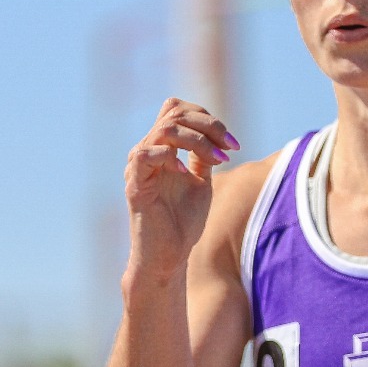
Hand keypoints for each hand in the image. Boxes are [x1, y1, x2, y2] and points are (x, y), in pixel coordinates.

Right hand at [124, 98, 238, 282]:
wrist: (169, 256)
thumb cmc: (183, 222)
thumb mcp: (201, 183)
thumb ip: (203, 158)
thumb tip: (217, 137)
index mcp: (163, 149)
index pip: (178, 110)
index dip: (207, 118)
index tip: (232, 144)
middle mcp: (148, 152)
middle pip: (174, 113)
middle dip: (208, 126)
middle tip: (230, 148)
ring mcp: (139, 167)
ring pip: (164, 129)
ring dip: (197, 140)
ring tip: (217, 160)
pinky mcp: (135, 185)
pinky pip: (145, 155)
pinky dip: (169, 156)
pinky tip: (186, 172)